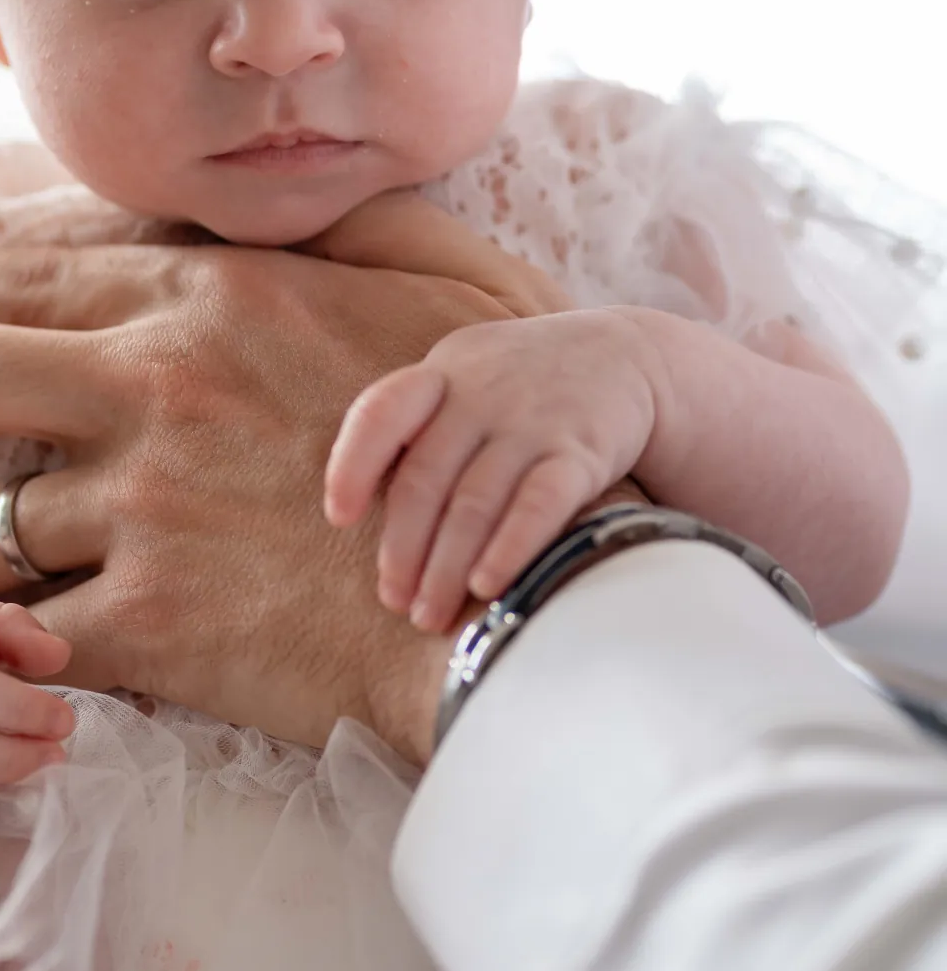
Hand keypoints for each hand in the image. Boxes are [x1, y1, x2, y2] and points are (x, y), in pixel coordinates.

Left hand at [0, 239, 502, 761]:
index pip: (19, 274)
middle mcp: (155, 389)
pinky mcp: (156, 622)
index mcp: (208, 298)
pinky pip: (24, 631)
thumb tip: (307, 183)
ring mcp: (147, 508)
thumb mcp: (432, 287)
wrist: (515, 583)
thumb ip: (350, 226)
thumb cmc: (486, 431)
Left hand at [326, 311, 659, 632]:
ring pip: (476, 500)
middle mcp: (482, 394)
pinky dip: (509, 547)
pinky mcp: (583, 450)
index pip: (382, 411)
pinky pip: (540, 503)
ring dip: (447, 565)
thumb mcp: (466, 379)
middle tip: (396, 602)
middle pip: (426, 477)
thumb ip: (418, 428)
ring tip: (429, 614)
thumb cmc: (525, 385)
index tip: (339, 517)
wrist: (630, 356)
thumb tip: (353, 509)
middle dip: (404, 549)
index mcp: (442, 374)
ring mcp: (533, 420)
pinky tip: (488, 586)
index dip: (353, 465)